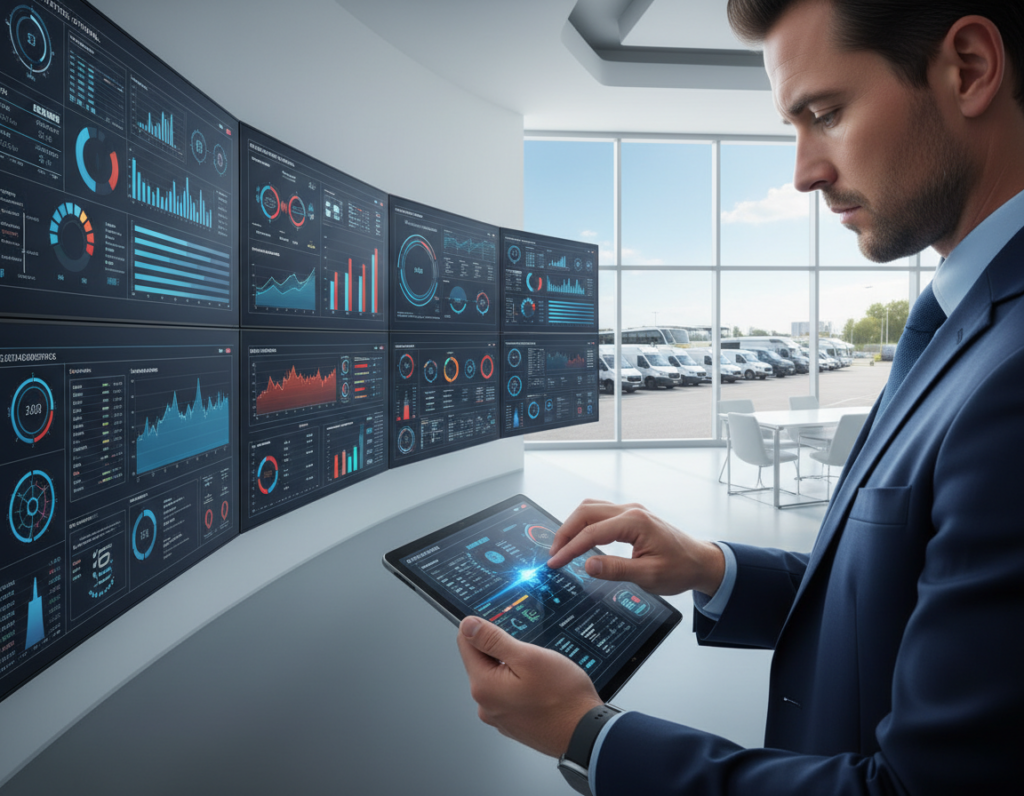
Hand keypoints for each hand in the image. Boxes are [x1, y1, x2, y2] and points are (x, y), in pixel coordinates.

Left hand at [457, 616, 602, 757]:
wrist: (586, 733)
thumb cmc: (563, 698)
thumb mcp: (528, 657)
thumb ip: (493, 640)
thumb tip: (468, 625)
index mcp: (484, 687)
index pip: (466, 643)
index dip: (485, 629)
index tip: (506, 632)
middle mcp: (486, 706)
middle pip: (483, 662)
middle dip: (504, 652)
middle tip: (532, 657)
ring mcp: (500, 717)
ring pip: (499, 678)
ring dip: (515, 670)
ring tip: (541, 676)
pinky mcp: (513, 723)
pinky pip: (510, 695)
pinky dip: (523, 687)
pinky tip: (543, 691)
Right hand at [546, 499, 724, 596]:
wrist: (701, 562)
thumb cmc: (681, 568)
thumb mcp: (649, 575)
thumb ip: (616, 569)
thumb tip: (587, 565)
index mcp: (635, 522)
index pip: (592, 532)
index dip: (570, 548)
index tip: (556, 562)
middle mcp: (631, 511)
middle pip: (586, 512)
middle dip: (565, 532)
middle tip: (554, 554)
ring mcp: (631, 511)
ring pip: (590, 509)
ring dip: (573, 526)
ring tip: (562, 547)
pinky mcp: (630, 517)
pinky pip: (599, 514)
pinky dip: (584, 525)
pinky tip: (579, 540)